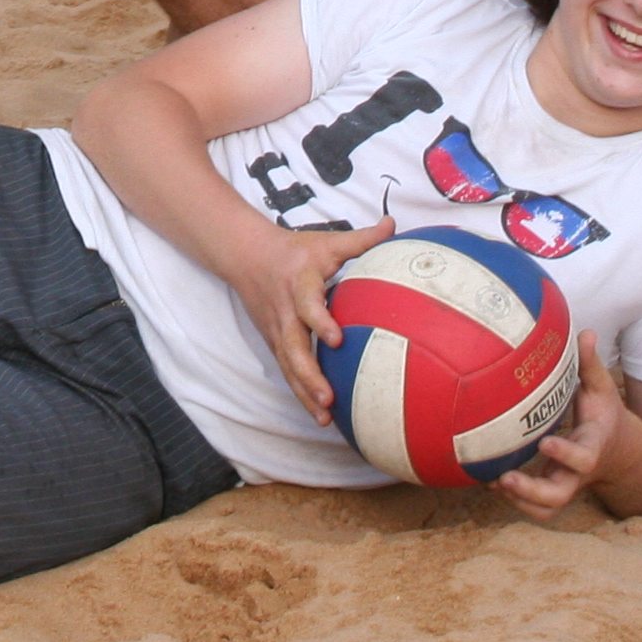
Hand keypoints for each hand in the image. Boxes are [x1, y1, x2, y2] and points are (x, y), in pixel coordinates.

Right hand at [238, 217, 392, 424]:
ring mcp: (277, 330)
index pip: (308, 304)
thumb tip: (394, 225)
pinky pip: (287, 371)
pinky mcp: (275, 343)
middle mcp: (286, 311)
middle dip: (309, 374)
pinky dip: (301, 394)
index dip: (320, 322)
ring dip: (305, 391)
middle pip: (293, 347)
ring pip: (288, 365)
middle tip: (329, 398)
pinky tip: (321, 417)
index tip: (336, 340)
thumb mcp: (327, 241)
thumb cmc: (297, 251)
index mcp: (300, 283)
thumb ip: (362, 239)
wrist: (248, 256)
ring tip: (325, 416)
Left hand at [492, 333, 623, 522]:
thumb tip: (585, 331)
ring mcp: (565, 485)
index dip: (565, 453)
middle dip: (532, 491)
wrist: (621, 452)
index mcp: (592, 447)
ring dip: (520, 501)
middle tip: (505, 477)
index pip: (583, 458)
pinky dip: (514, 500)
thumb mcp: (602, 389)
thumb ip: (590, 365)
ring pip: (546, 509)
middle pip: (559, 496)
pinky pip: (536, 507)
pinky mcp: (552, 490)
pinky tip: (488, 480)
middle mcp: (578, 473)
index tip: (545, 441)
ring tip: (492, 481)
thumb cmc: (604, 415)